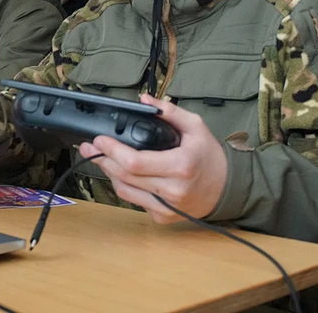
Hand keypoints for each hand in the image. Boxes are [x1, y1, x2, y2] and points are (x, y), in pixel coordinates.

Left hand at [78, 95, 227, 223]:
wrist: (227, 188)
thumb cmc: (210, 156)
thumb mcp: (196, 127)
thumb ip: (169, 112)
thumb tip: (144, 100)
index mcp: (180, 167)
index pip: (135, 162)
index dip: (112, 151)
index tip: (99, 140)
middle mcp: (172, 190)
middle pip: (125, 177)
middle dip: (103, 159)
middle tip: (90, 147)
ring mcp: (166, 207)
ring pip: (125, 191)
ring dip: (109, 173)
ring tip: (101, 157)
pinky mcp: (162, 217)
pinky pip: (134, 201)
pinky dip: (124, 186)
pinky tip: (120, 173)